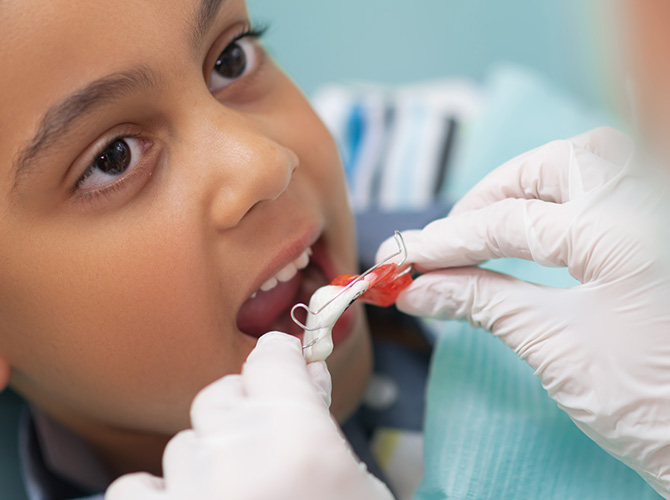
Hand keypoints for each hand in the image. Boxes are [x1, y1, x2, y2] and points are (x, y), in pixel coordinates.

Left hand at [105, 332, 392, 499]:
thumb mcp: (356, 486)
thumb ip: (320, 426)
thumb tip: (300, 375)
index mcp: (298, 440)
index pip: (271, 358)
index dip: (280, 367)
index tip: (284, 375)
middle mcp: (237, 458)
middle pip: (221, 395)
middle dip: (244, 415)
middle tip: (266, 451)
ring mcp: (191, 496)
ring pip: (184, 441)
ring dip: (208, 460)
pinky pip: (136, 487)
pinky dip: (162, 496)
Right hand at [377, 128, 669, 497]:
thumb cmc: (651, 405)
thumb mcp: (555, 347)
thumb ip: (483, 303)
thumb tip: (418, 289)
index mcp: (620, 231)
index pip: (508, 222)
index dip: (446, 243)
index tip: (403, 258)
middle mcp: (647, 204)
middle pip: (549, 167)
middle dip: (488, 196)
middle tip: (448, 238)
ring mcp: (660, 213)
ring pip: (588, 159)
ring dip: (531, 183)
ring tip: (490, 220)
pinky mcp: (661, 231)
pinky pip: (613, 184)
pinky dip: (566, 193)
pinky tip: (539, 222)